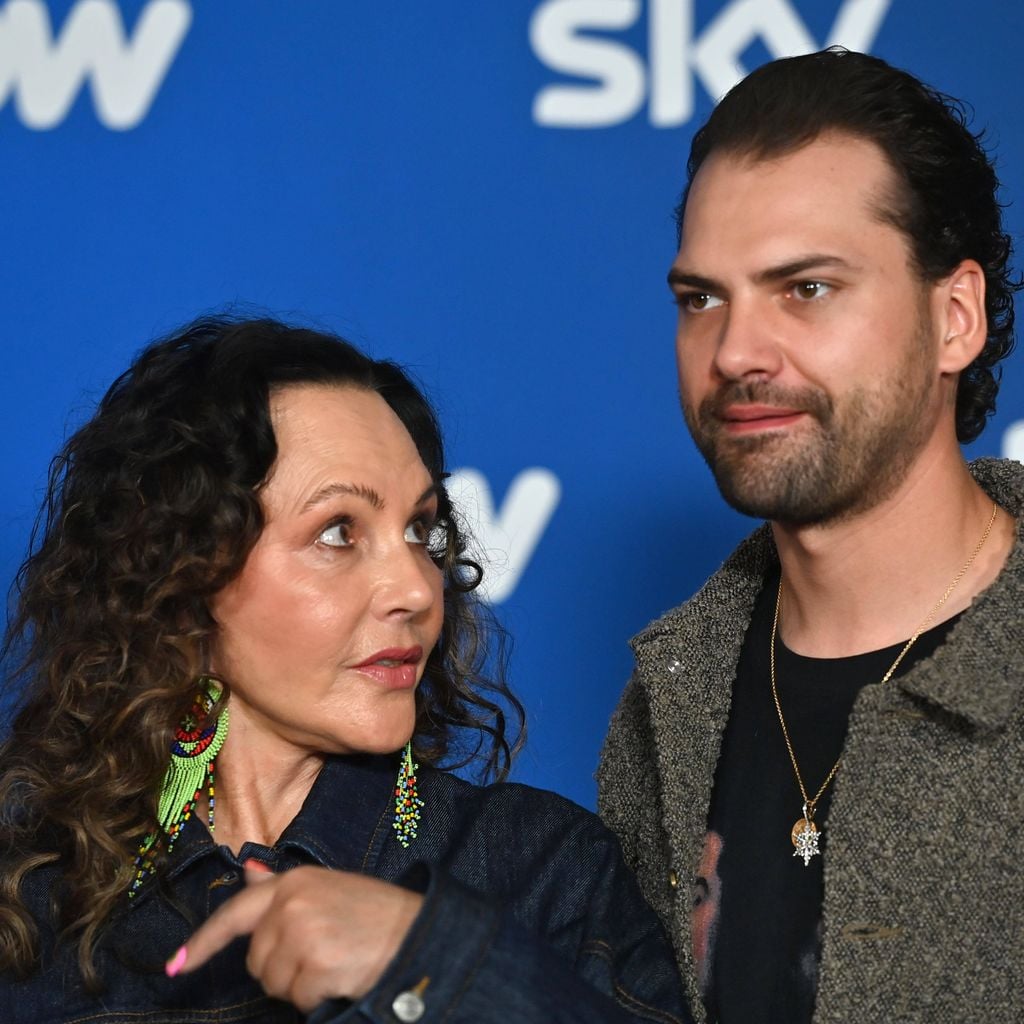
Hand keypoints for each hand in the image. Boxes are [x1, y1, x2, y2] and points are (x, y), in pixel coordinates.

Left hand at [167, 861, 423, 1010]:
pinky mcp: (314, 964)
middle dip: (281, 968)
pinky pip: (296, 999)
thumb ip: (283, 889)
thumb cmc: (375, 914)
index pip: (236, 913)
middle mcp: (291, 903)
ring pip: (273, 983)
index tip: (175, 966)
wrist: (416, 932)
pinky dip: (317, 997)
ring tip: (335, 962)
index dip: (203, 942)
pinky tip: (342, 976)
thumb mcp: (328, 889)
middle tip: (323, 954)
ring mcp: (301, 932)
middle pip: (255, 960)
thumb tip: (247, 872)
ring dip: (300, 985)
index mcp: (293, 881)